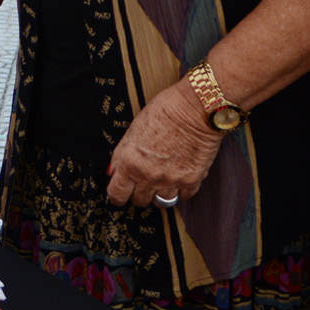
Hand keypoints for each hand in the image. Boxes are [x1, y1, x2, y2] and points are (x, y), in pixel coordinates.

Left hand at [106, 79, 223, 207]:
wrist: (194, 108)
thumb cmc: (165, 111)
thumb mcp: (133, 131)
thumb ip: (123, 154)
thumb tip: (114, 171)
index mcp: (129, 162)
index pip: (116, 194)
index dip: (118, 195)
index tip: (121, 193)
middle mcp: (148, 175)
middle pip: (139, 200)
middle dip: (139, 192)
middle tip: (144, 180)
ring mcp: (170, 180)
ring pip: (161, 202)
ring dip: (161, 192)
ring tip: (163, 177)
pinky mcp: (191, 180)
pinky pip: (183, 196)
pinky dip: (182, 189)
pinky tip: (180, 175)